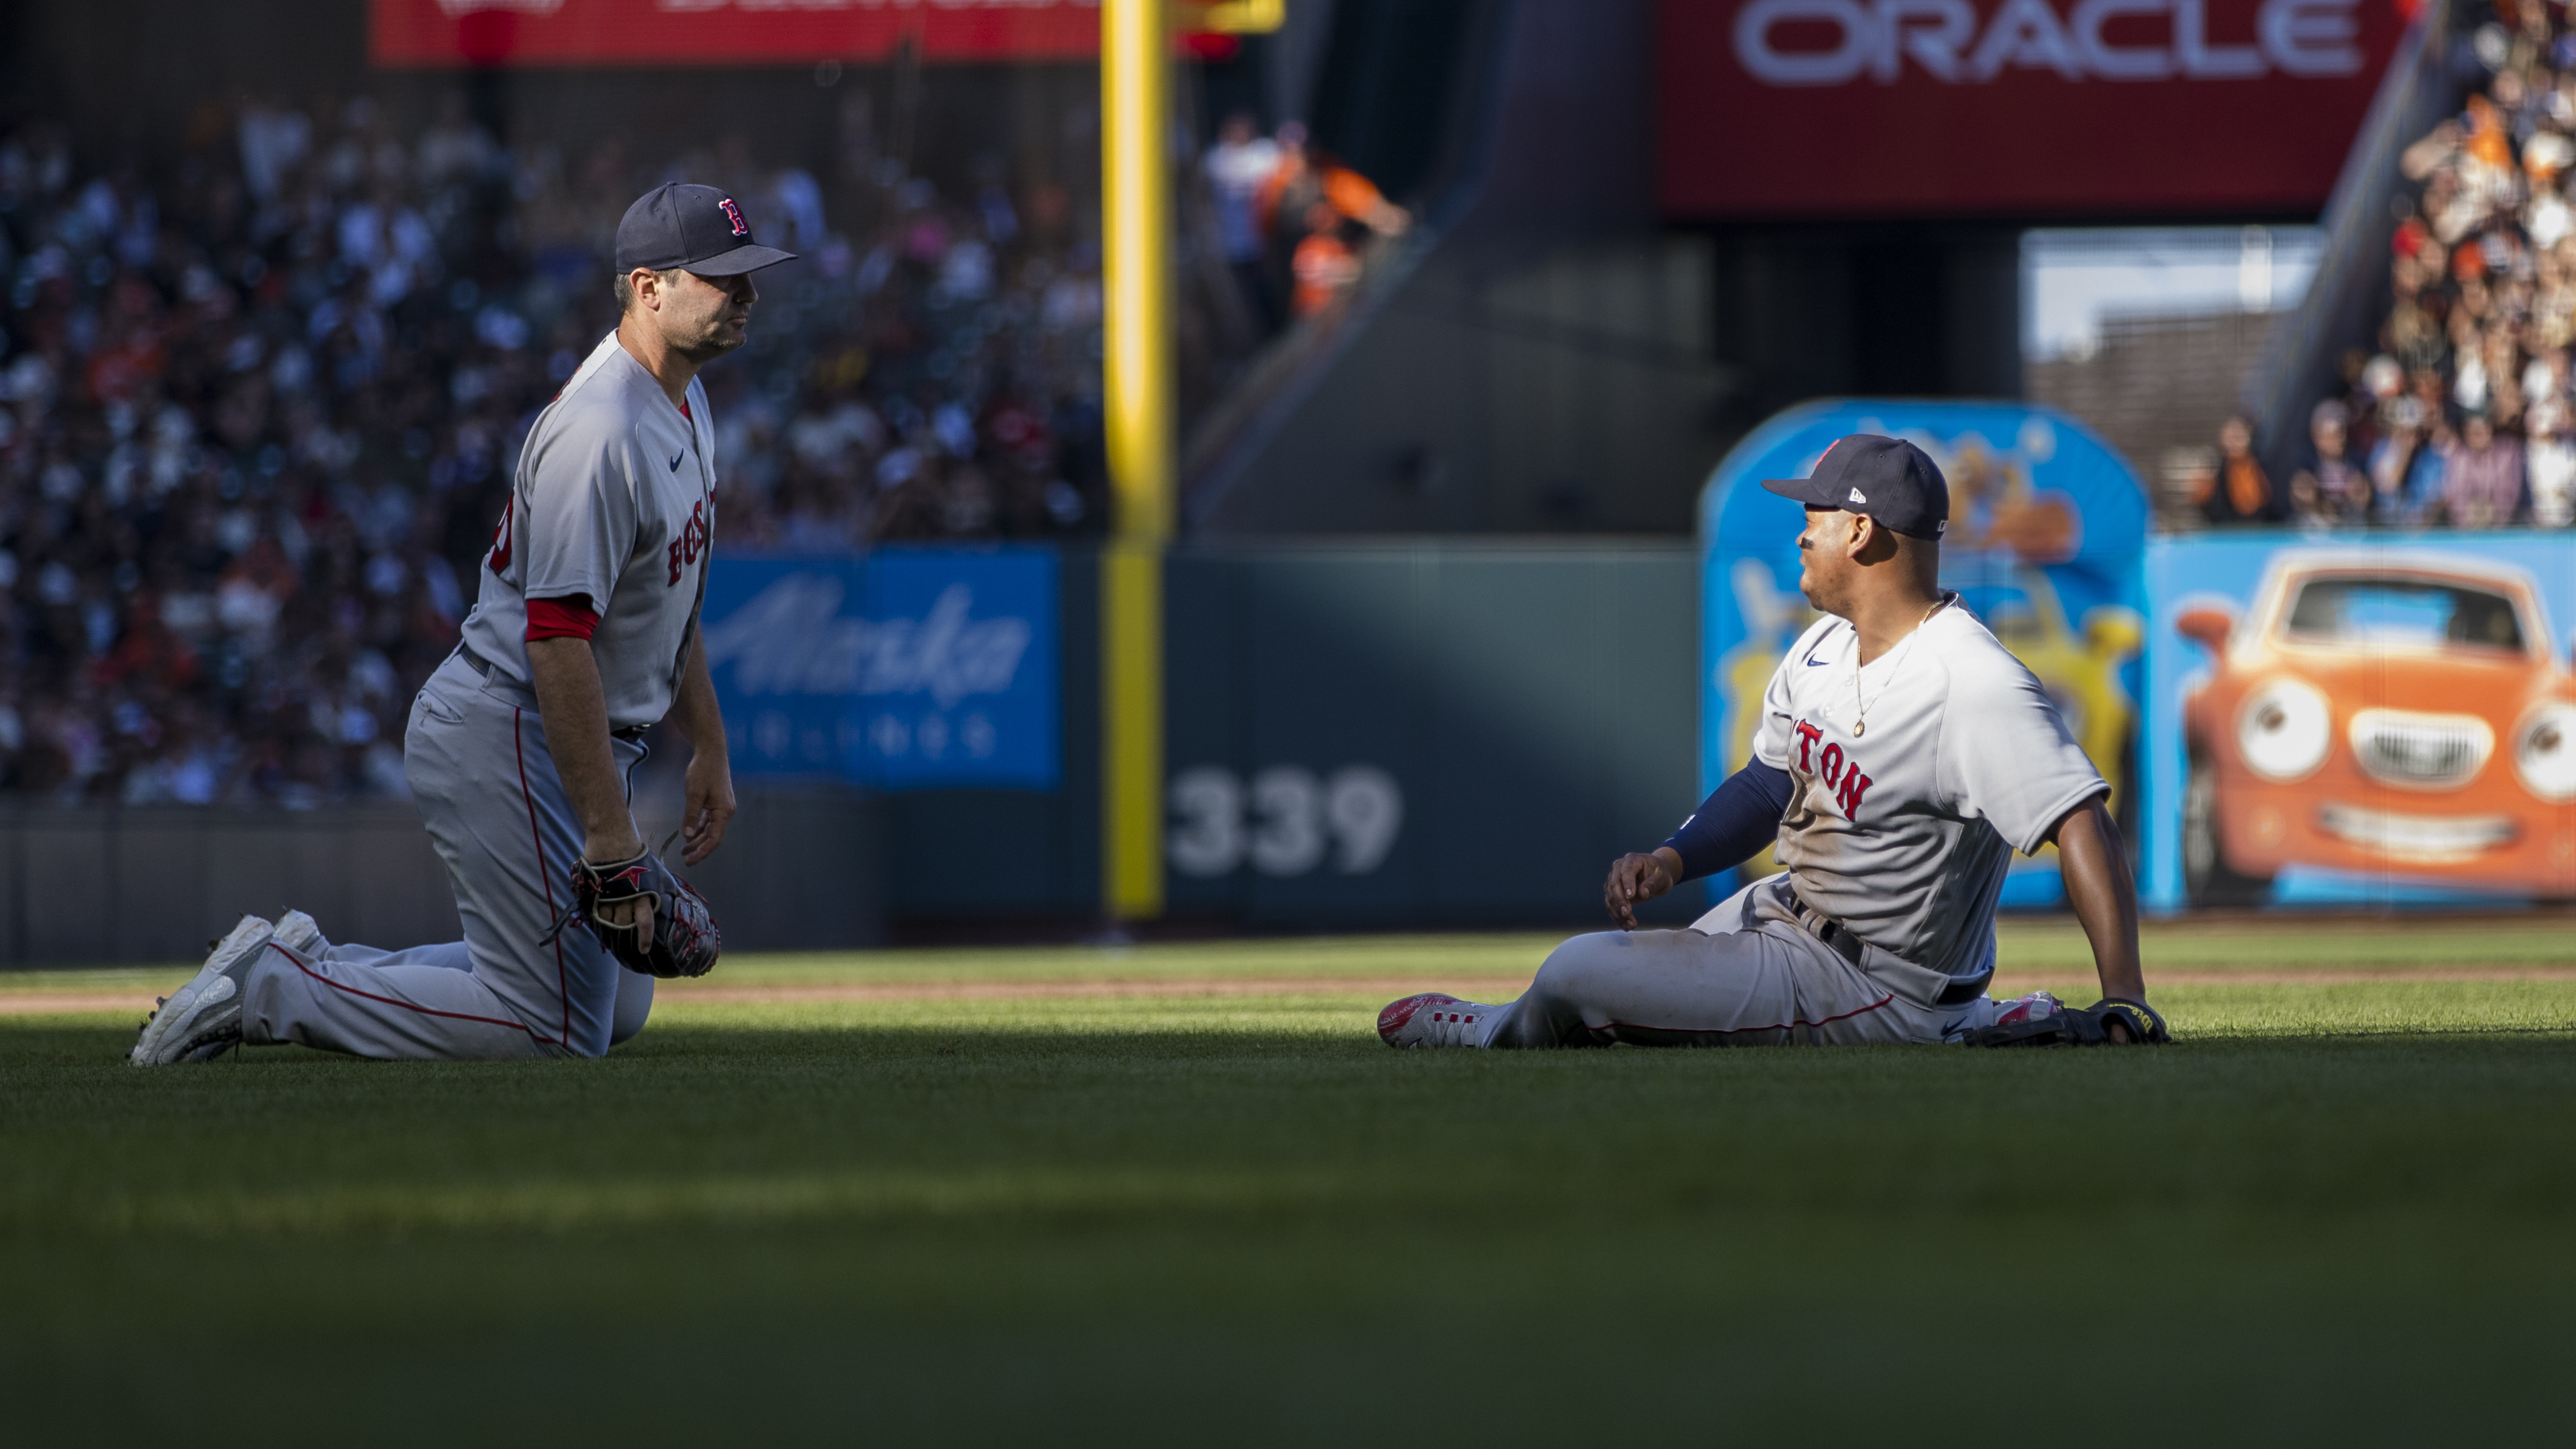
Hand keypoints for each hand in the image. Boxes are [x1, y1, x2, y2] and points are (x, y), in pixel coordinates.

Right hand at [582, 827, 652, 944]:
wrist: (612, 839)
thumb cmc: (636, 854)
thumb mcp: (655, 871)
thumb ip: (661, 886)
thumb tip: (677, 896)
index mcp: (643, 895)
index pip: (645, 923)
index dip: (644, 938)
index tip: (644, 950)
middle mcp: (626, 899)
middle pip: (624, 924)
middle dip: (624, 930)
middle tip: (624, 932)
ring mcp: (608, 897)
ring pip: (608, 919)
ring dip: (610, 923)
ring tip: (611, 924)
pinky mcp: (595, 892)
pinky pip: (595, 910)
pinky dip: (598, 914)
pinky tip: (599, 914)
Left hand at [680, 748, 735, 865]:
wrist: (711, 752)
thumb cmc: (704, 770)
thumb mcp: (694, 794)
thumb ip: (691, 816)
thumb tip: (688, 836)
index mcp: (724, 811)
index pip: (714, 839)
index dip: (702, 852)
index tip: (690, 861)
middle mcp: (726, 811)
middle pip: (713, 836)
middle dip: (699, 848)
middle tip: (685, 858)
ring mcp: (722, 807)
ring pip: (710, 829)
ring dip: (698, 839)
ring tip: (685, 849)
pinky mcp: (717, 803)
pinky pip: (709, 821)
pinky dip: (700, 828)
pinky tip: (690, 834)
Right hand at [1603, 849, 1678, 929]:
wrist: (1655, 875)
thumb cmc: (1660, 873)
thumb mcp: (1662, 877)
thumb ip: (1653, 883)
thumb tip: (1642, 893)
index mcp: (1632, 860)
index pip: (1626, 872)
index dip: (1627, 884)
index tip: (1631, 897)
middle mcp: (1618, 868)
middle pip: (1614, 884)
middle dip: (1620, 901)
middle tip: (1628, 914)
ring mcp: (1613, 879)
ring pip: (1610, 896)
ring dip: (1618, 912)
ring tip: (1631, 925)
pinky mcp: (1611, 891)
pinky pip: (1610, 904)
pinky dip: (1616, 916)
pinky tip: (1626, 926)